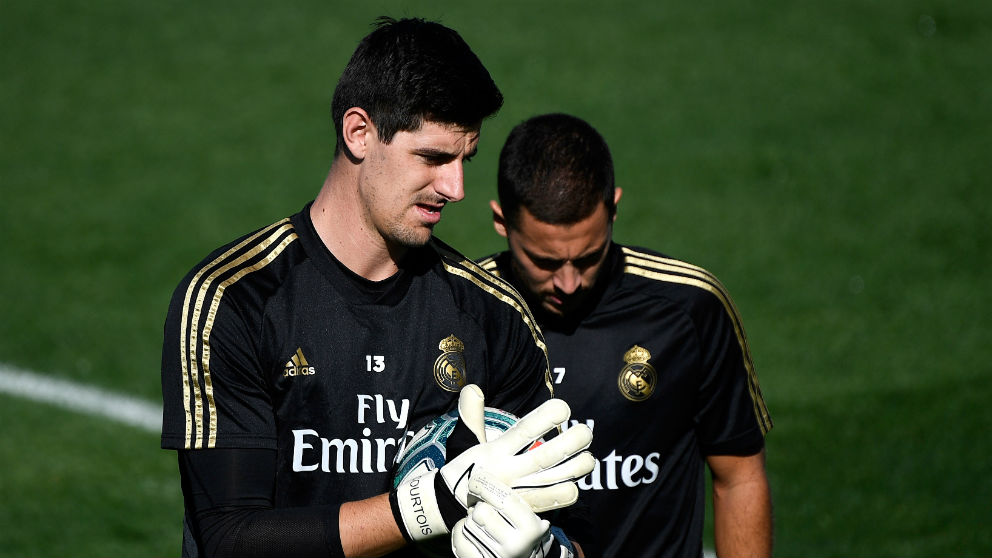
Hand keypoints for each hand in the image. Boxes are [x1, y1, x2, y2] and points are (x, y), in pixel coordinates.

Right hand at [391, 384, 593, 541]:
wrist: (450, 508)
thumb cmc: (464, 469)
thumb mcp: (464, 442)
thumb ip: (472, 415)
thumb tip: (472, 387)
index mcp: (494, 452)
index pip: (523, 432)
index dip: (544, 419)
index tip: (564, 408)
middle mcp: (506, 472)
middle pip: (543, 458)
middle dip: (568, 444)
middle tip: (586, 431)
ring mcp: (515, 493)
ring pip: (550, 481)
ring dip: (573, 470)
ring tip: (589, 459)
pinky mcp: (520, 510)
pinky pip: (545, 504)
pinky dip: (562, 497)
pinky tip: (576, 487)